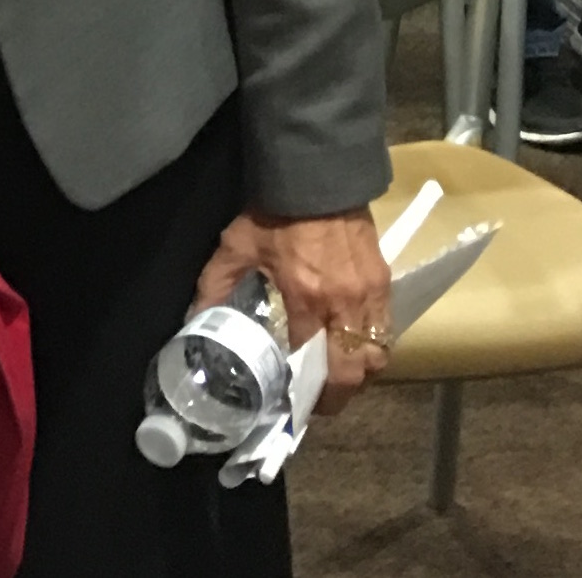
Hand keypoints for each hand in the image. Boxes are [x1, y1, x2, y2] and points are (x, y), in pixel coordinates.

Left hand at [194, 208, 392, 412]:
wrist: (317, 178)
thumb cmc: (274, 214)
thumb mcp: (236, 247)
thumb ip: (215, 286)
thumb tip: (194, 319)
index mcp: (307, 299)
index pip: (313, 363)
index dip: (307, 390)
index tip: (295, 403)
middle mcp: (345, 304)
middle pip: (356, 371)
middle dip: (340, 395)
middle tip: (320, 401)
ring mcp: (371, 294)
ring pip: (378, 354)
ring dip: (361, 373)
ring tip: (339, 377)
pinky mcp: (385, 282)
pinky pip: (387, 329)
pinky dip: (373, 346)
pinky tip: (353, 345)